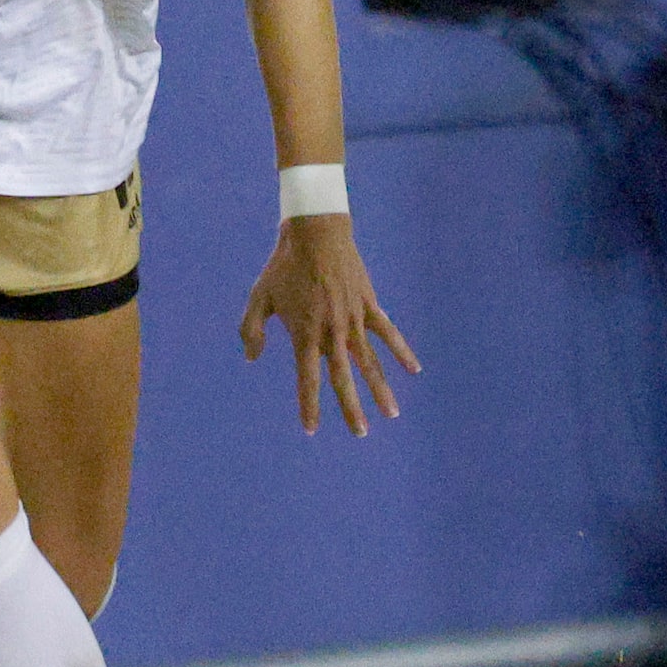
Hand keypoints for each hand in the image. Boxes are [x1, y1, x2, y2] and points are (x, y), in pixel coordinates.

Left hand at [239, 214, 421, 437]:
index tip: (312, 429)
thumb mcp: (259, 297)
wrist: (315, 233)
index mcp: (304, 334)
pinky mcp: (369, 305)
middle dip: (352, 408)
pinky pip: (388, 333)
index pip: (308, 379)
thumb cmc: (283, 266)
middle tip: (360, 433)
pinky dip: (401, 351)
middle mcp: (332, 332)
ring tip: (392, 414)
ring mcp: (354, 319)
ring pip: (370, 362)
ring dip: (381, 389)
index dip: (309, 405)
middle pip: (344, 378)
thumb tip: (251, 357)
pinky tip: (414, 370)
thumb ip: (252, 329)